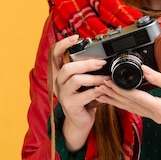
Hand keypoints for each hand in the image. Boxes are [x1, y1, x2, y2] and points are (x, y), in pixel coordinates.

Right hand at [50, 35, 109, 150]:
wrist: (80, 121)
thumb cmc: (83, 98)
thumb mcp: (83, 82)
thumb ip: (86, 70)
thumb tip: (101, 57)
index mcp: (59, 73)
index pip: (54, 54)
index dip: (63, 44)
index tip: (75, 38)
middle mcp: (58, 82)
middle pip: (67, 67)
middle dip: (86, 64)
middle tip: (101, 63)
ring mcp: (63, 94)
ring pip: (76, 80)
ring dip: (94, 78)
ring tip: (106, 79)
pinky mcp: (70, 105)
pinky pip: (84, 95)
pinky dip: (96, 91)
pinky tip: (103, 91)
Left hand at [95, 65, 160, 129]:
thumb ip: (160, 78)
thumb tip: (143, 69)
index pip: (135, 98)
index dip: (120, 89)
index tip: (109, 81)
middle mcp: (155, 115)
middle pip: (130, 104)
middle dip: (113, 94)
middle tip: (99, 84)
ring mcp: (154, 117)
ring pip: (130, 108)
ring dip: (115, 99)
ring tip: (101, 92)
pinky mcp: (154, 115)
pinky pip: (135, 109)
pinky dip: (124, 103)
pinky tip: (115, 100)